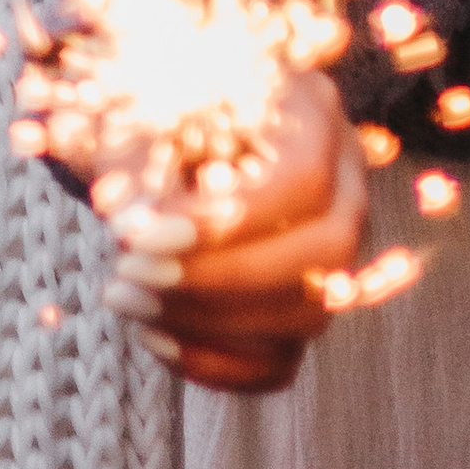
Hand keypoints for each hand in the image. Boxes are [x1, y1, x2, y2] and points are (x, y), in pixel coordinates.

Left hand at [101, 75, 367, 393]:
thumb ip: (136, 165)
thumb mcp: (136, 113)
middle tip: (130, 273)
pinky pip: (282, 359)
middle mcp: (345, 180)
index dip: (231, 220)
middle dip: (220, 278)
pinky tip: (153, 335)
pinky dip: (218, 363)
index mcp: (311, 109)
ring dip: (209, 322)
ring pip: (308, 314)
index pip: (305, 180)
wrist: (153, 121)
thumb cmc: (148, 105)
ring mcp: (333, 249)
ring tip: (124, 297)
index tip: (144, 236)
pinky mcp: (302, 303)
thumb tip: (128, 226)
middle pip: (325, 253)